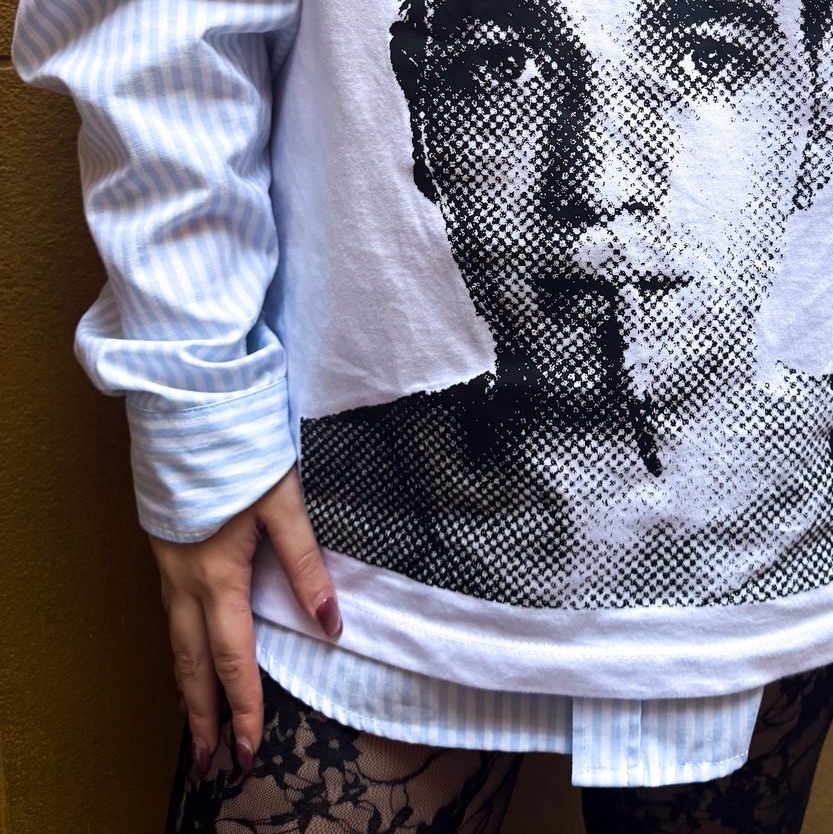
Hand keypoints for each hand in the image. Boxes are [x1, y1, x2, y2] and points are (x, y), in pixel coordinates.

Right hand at [148, 463, 341, 781]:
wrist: (185, 407)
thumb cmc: (237, 448)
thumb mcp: (282, 502)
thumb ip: (306, 563)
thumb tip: (331, 622)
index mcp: (216, 576)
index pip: (232, 658)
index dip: (242, 707)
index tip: (248, 749)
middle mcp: (184, 582)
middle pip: (191, 664)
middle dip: (203, 716)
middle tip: (212, 762)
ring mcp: (168, 567)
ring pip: (176, 642)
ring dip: (189, 687)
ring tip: (200, 725)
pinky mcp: (165, 549)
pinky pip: (171, 614)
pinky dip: (182, 648)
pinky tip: (192, 655)